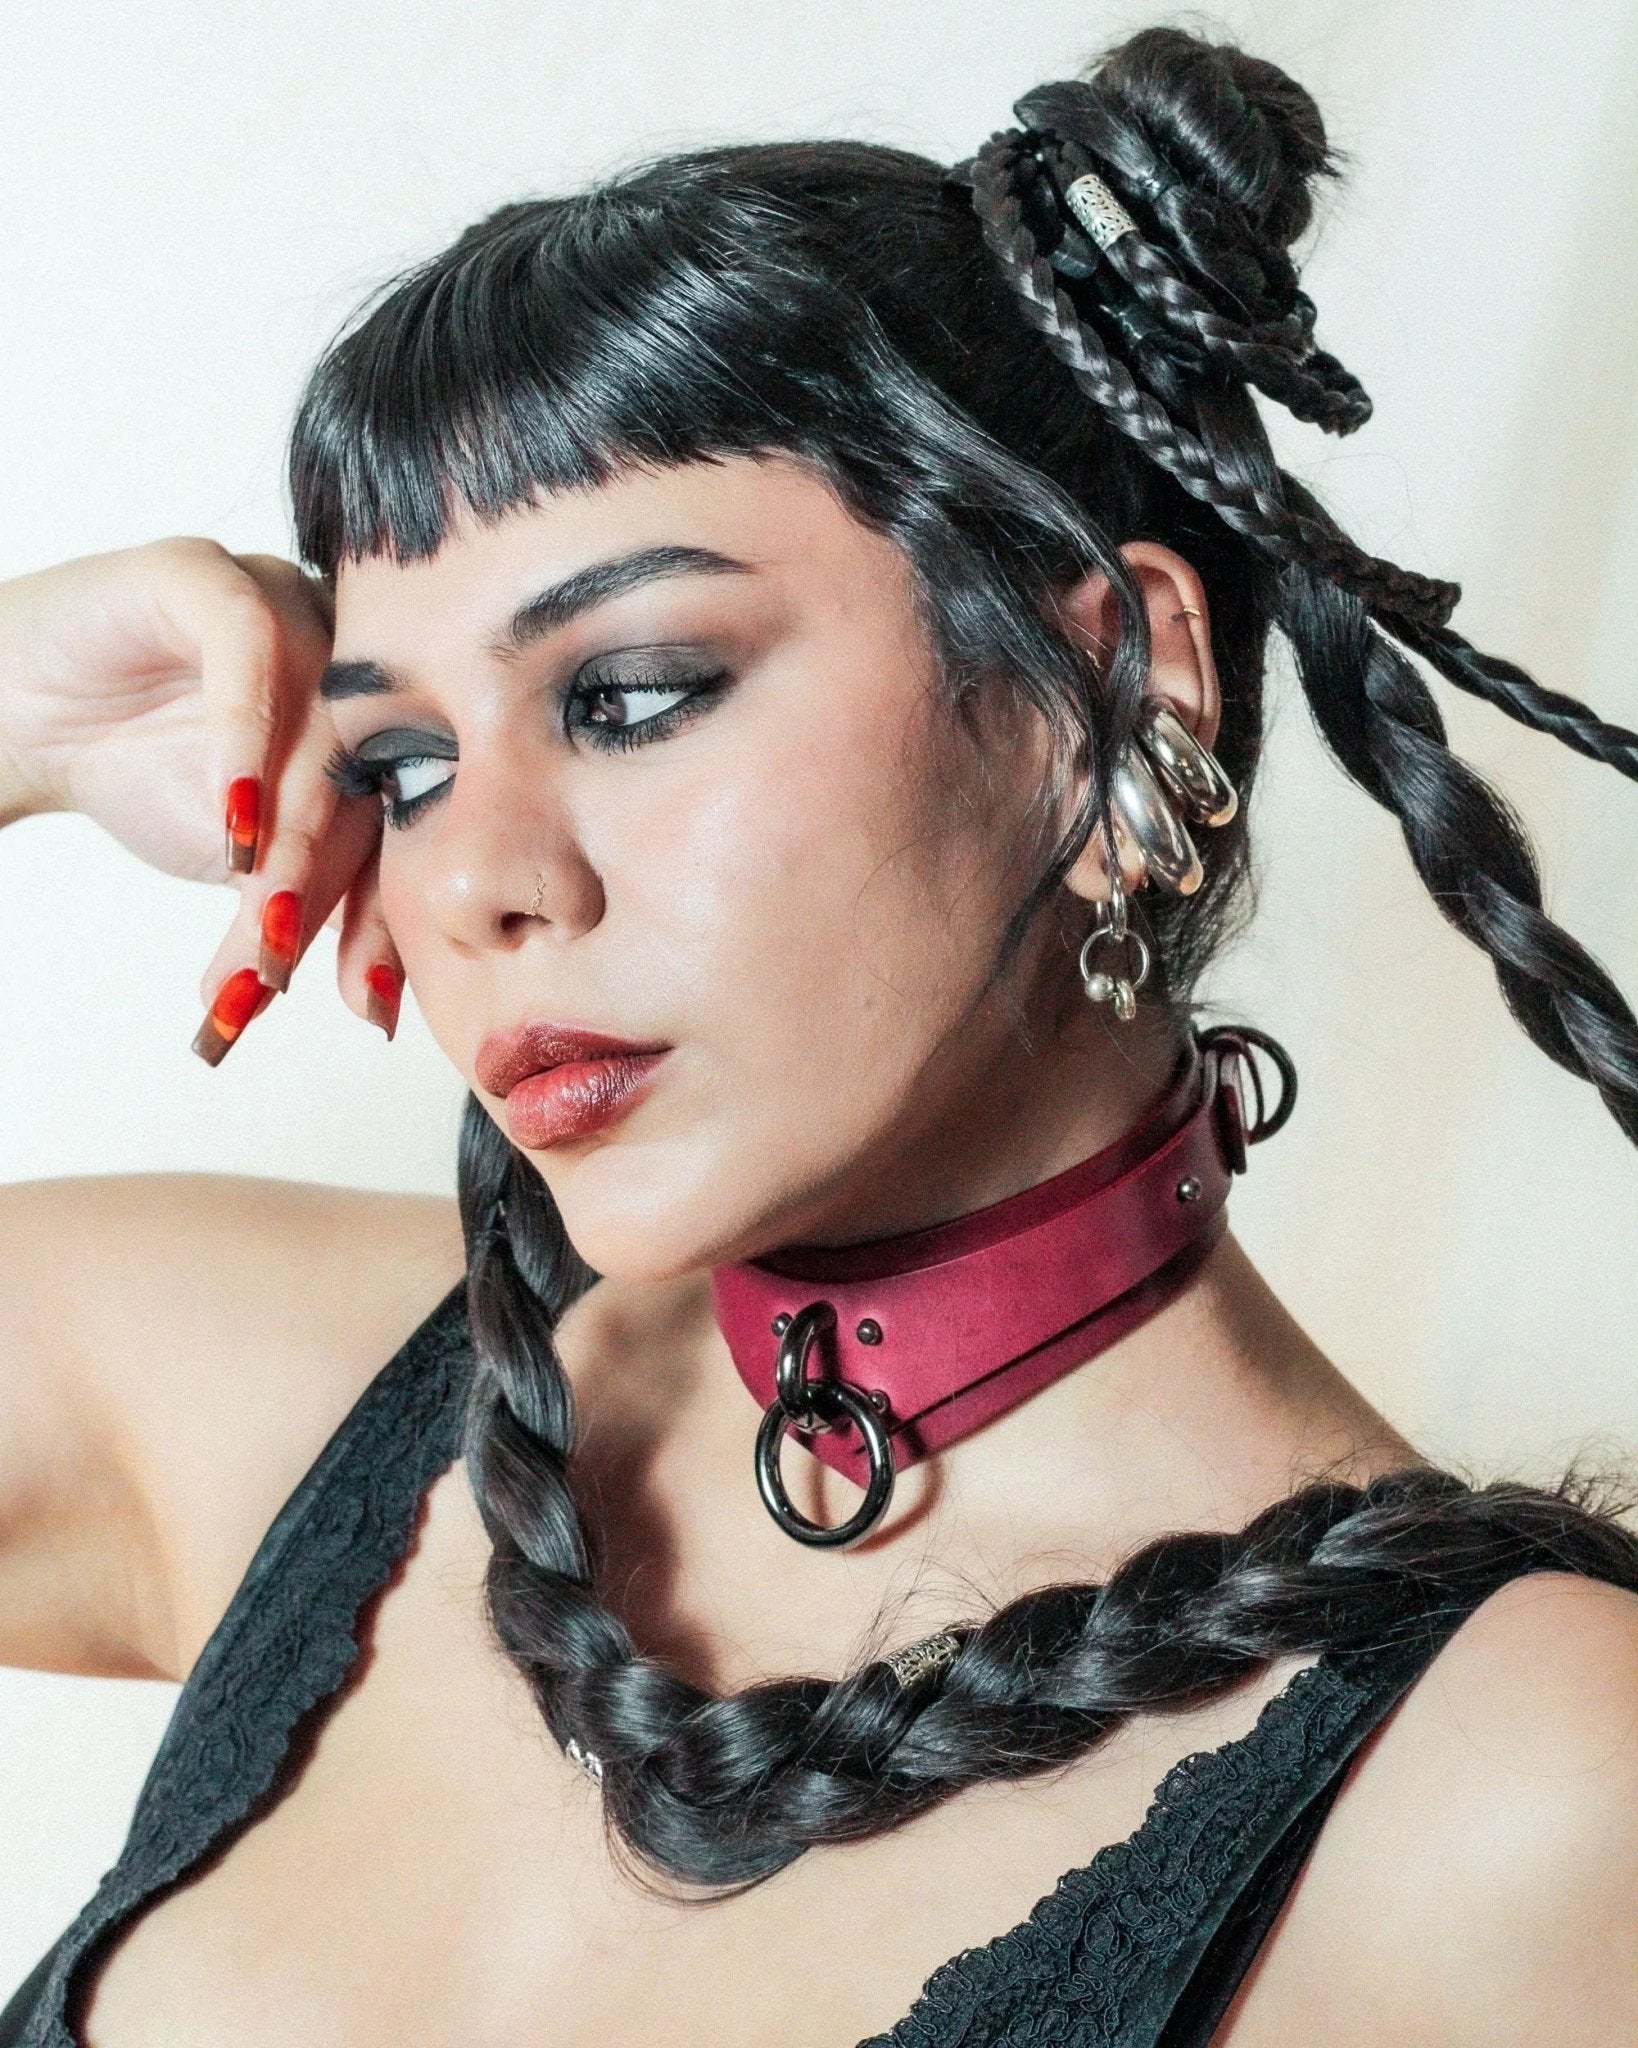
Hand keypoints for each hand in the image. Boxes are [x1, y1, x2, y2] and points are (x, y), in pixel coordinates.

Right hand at [0, 539, 400, 1056]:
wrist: (17, 716)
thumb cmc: (141, 775)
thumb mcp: (237, 866)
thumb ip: (303, 913)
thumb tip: (373, 1014)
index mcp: (375, 727)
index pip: (398, 827)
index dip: (385, 920)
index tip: (367, 1004)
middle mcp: (348, 662)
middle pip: (366, 783)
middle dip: (323, 888)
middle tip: (283, 959)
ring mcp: (288, 606)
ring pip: (319, 728)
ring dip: (289, 833)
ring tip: (258, 913)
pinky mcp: (209, 574)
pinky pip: (249, 653)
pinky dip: (245, 743)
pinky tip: (230, 821)